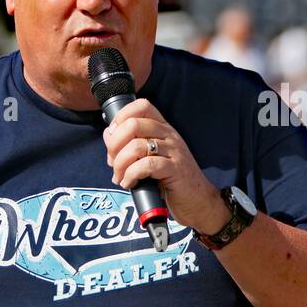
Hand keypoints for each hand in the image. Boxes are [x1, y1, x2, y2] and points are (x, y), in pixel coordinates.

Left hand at [103, 98, 228, 233]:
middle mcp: (169, 136)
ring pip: (137, 146)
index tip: (113, 136)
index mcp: (163, 129)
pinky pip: (147, 165)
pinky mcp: (175, 169)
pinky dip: (131, 175)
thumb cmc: (171, 180)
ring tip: (120, 177)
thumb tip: (109, 135)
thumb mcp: (150, 157)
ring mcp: (174, 152)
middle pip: (134, 124)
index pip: (142, 106)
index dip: (121, 116)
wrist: (197, 200)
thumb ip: (130, 145)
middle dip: (115, 144)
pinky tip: (130, 183)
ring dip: (120, 164)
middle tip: (113, 162)